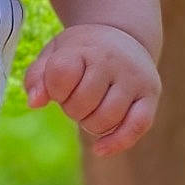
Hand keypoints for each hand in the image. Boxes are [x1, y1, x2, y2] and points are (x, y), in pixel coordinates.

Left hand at [23, 21, 160, 156]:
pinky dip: (116, 142)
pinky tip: (99, 150)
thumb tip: (34, 103)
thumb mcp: (55, 52)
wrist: (124, 35)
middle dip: (71, 109)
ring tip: (90, 110)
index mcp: (86, 47)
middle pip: (81, 103)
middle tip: (76, 97)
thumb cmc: (82, 51)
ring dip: (90, 124)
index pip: (61, 75)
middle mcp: (113, 61)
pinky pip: (136, 126)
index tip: (59, 86)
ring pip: (106, 119)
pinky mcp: (150, 95)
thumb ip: (37, 75)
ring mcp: (135, 78)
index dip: (54, 89)